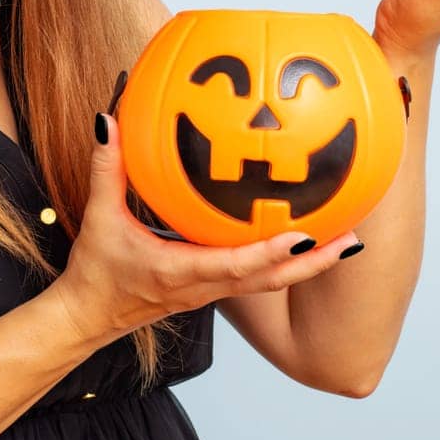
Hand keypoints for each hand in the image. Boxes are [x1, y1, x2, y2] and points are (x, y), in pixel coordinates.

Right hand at [48, 106, 361, 345]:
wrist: (86, 319)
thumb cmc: (94, 272)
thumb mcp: (98, 217)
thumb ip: (107, 168)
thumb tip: (108, 121)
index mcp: (182, 271)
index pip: (236, 266)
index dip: (272, 252)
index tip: (306, 234)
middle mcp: (205, 286)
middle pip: (272, 280)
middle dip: (314, 262)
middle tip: (353, 240)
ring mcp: (210, 291)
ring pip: (270, 282)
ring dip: (308, 264)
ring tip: (345, 241)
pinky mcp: (209, 289)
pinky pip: (255, 276)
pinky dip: (282, 261)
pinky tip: (298, 237)